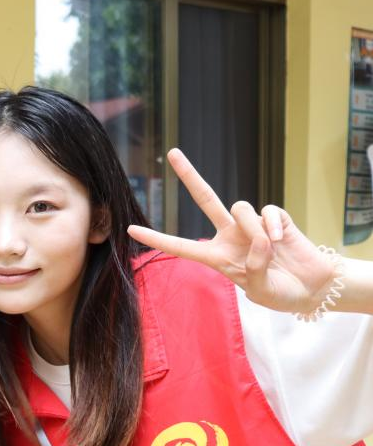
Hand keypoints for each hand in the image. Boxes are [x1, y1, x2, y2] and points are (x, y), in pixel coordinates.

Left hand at [128, 149, 335, 313]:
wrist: (314, 287)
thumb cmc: (282, 293)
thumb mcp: (261, 291)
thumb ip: (255, 268)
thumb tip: (258, 240)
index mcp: (217, 257)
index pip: (181, 246)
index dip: (157, 238)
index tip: (130, 229)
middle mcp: (230, 235)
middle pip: (206, 199)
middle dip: (190, 175)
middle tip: (172, 153)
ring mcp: (252, 224)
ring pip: (241, 208)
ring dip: (254, 230)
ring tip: (271, 251)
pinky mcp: (276, 218)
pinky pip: (268, 212)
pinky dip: (274, 226)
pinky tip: (283, 240)